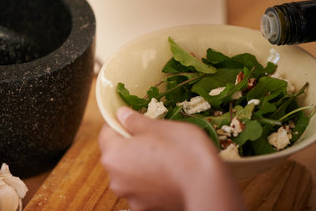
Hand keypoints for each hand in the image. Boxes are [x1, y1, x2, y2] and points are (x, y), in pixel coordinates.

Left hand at [98, 107, 244, 210]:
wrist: (208, 187)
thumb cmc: (184, 151)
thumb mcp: (159, 126)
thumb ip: (135, 121)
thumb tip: (121, 114)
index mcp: (114, 155)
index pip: (106, 132)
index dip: (119, 122)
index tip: (133, 119)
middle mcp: (116, 180)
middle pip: (117, 155)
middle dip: (132, 144)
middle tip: (155, 136)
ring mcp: (131, 197)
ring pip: (131, 173)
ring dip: (142, 163)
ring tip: (166, 155)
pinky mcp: (147, 208)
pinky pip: (144, 188)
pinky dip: (152, 180)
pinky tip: (170, 173)